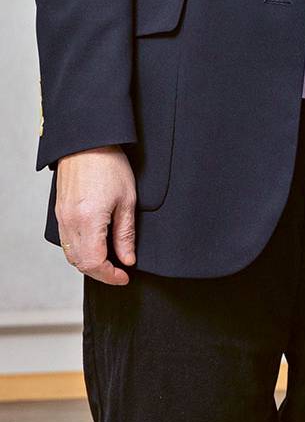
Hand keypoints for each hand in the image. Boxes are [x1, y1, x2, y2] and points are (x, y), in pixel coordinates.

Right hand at [54, 146, 136, 284]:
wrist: (87, 144)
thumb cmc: (109, 166)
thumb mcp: (127, 201)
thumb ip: (125, 234)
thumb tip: (127, 259)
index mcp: (87, 222)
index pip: (94, 263)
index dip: (110, 275)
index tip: (124, 276)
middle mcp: (69, 223)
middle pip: (80, 262)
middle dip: (100, 272)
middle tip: (120, 271)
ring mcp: (61, 218)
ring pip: (70, 254)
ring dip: (89, 262)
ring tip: (110, 261)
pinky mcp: (59, 213)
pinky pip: (66, 241)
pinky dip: (80, 250)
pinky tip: (96, 246)